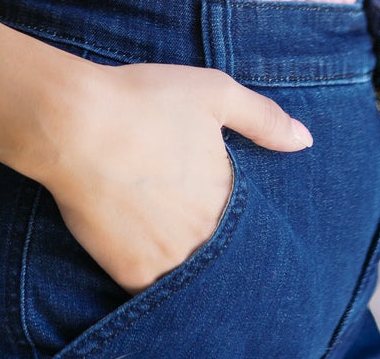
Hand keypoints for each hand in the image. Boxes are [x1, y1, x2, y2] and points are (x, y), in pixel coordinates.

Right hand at [36, 58, 312, 293]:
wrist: (73, 124)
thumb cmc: (143, 100)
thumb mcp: (213, 92)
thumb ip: (263, 119)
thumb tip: (306, 141)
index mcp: (229, 196)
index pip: (248, 221)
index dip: (233, 209)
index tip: (215, 195)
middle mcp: (207, 236)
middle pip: (219, 248)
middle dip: (210, 235)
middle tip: (184, 211)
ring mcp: (170, 261)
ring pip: (191, 272)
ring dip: (186, 258)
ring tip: (163, 228)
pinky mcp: (132, 276)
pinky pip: (154, 287)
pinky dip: (153, 273)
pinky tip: (141, 244)